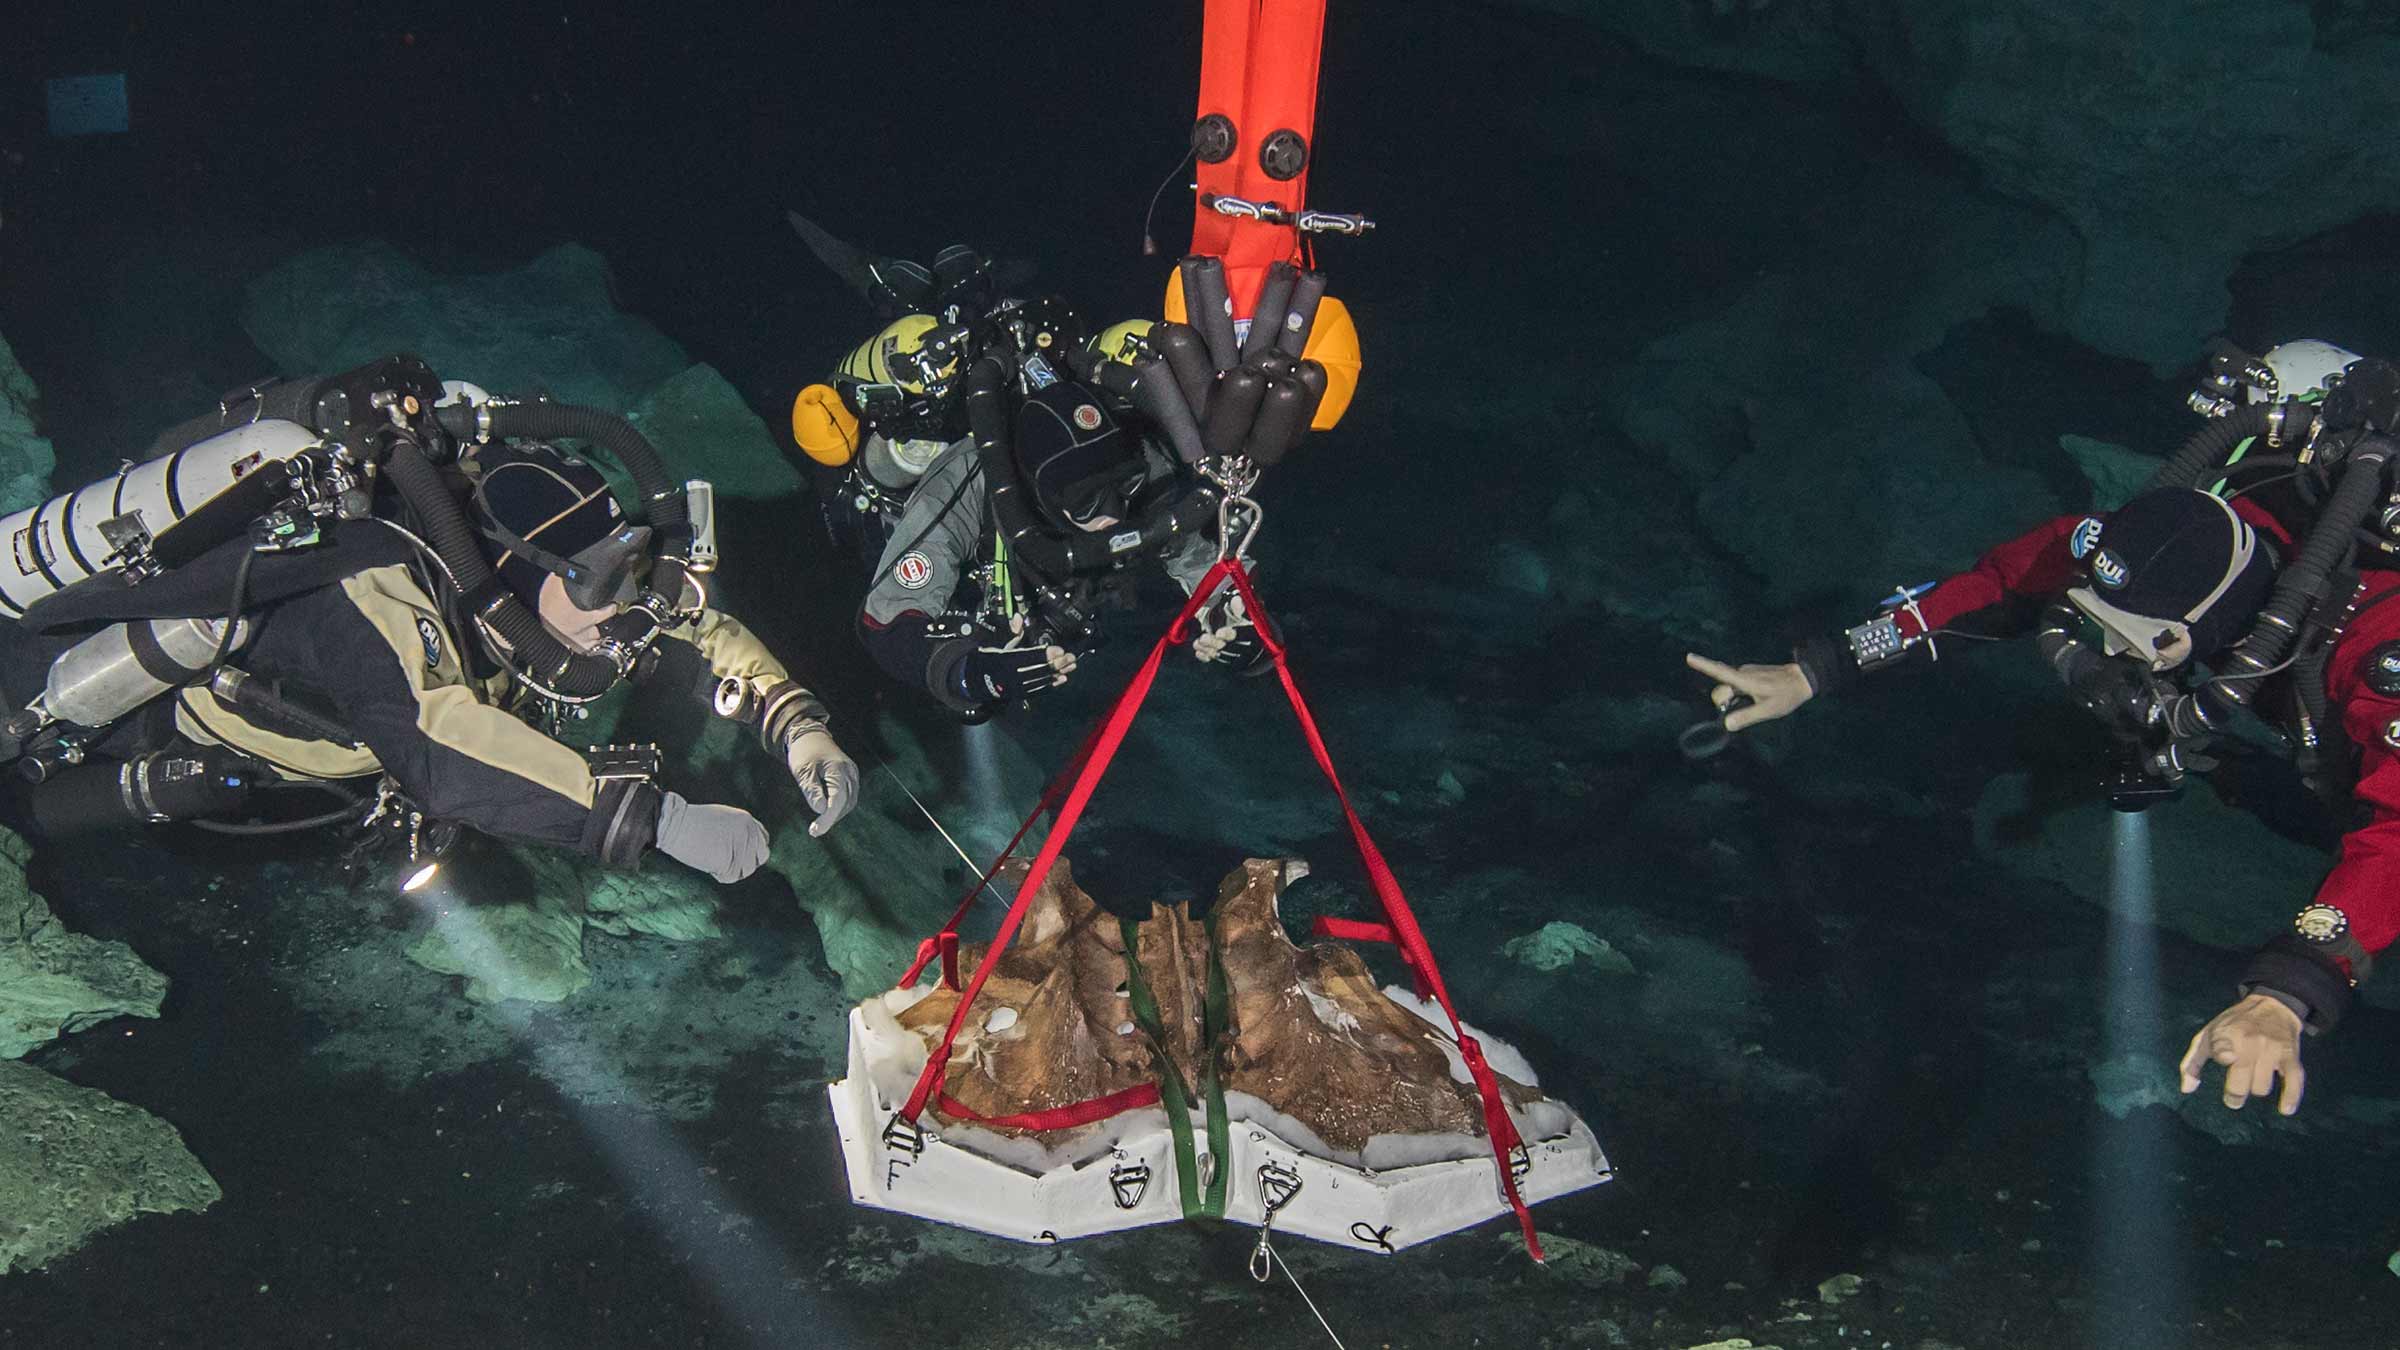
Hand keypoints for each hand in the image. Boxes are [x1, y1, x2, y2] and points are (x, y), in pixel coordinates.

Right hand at [654, 791, 768, 883]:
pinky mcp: (731, 859)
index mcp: (747, 820)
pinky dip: (719, 874)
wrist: (675, 824)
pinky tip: (708, 863)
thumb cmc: (691, 823)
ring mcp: (741, 846)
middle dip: (745, 862)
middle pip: (761, 857)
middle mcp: (749, 832)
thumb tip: (746, 850)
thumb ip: (738, 831)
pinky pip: (731, 876)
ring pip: (746, 870)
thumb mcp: (722, 819)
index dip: (752, 851)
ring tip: (712, 858)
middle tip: (727, 862)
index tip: (740, 856)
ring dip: (730, 869)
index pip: (763, 840)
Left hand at [786, 726, 858, 837]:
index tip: (815, 830)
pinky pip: (849, 796)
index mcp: (837, 768)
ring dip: (836, 814)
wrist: (810, 736)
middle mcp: (849, 771)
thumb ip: (811, 790)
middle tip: (814, 830)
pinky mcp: (851, 776)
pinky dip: (839, 806)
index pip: (837, 798)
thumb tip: (821, 809)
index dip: (828, 817)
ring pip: (850, 801)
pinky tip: (827, 812)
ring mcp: (853, 773)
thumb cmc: (803, 753)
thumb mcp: (802, 771)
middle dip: (831, 818)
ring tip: (819, 823)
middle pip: (846, 802)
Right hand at [960, 617, 1073, 703]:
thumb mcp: (996, 643)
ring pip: (1042, 680)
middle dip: (1058, 663)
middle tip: (1071, 656)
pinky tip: (1062, 679)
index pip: (1031, 657)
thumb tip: (1018, 617)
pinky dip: (1051, 684)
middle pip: (1040, 670)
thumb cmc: (988, 659)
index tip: (1060, 649)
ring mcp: (1017, 687)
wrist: (975, 681)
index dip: (1047, 653)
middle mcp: (1013, 676)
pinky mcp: (1020, 694)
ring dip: (1059, 673)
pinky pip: (1039, 690)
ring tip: (1072, 666)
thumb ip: (1010, 633)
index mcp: (1006, 660)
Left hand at [1193, 592, 1266, 670]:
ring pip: (1219, 655)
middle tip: (1203, 638)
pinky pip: (1213, 660)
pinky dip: (1205, 657)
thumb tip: (1237, 600)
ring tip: (1197, 642)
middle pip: (1228, 648)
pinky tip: (1198, 652)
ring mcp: (1230, 652)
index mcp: (1248, 632)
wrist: (1235, 625)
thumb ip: (1239, 606)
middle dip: (1214, 643)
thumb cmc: (1240, 616)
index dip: (1228, 634)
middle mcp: (1240, 645)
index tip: (1218, 633)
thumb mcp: (1240, 608)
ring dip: (1207, 649)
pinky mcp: (1221, 657)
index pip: (1239, 635)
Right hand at [1683, 653, 1814, 732]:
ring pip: (1730, 688)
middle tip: (1741, 711)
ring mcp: (1747, 672)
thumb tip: (1726, 724)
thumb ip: (1746, 717)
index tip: (1689, 657)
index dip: (1703, 665)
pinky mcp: (1751, 673)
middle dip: (1724, 701)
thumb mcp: (1768, 710)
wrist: (1803, 679)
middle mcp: (1743, 673)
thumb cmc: (1786, 695)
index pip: (1720, 672)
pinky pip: (1737, 685)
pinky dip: (1740, 694)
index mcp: (1745, 681)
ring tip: (1755, 704)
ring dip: (1734, 699)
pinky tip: (1757, 698)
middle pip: (1722, 689)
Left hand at [2179, 993, 2305, 1114]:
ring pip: (2262, 1086)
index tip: (2228, 1059)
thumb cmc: (2233, 1025)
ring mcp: (2272, 1050)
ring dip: (2256, 1090)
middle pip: (2242, 1078)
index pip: (2223, 1047)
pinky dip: (2291, 1097)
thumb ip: (2192, 1062)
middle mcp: (2250, 1042)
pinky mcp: (2290, 1057)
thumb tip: (2187, 1089)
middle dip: (2235, 1095)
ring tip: (2252, 1084)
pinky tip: (2285, 1109)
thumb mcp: (2207, 1035)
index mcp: (2226, 1035)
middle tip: (2233, 1099)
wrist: (2272, 1006)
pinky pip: (2293, 1081)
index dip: (2225, 1054)